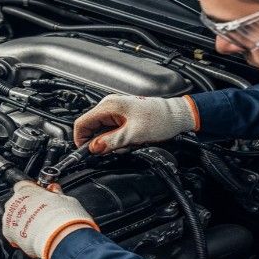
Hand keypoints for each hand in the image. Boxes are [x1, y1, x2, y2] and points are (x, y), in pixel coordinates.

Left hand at [3, 181, 96, 258]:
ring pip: (14, 217)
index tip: (41, 197)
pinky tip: (32, 238)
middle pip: (18, 201)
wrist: (57, 237)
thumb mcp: (64, 199)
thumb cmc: (62, 217)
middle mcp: (14, 201)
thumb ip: (56, 193)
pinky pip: (12, 232)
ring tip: (39, 228)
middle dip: (28, 207)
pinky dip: (19, 235)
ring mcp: (10, 218)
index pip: (24, 185)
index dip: (33, 191)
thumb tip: (56, 190)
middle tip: (42, 214)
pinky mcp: (8, 233)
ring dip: (23, 221)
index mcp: (26, 189)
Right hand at [74, 95, 199, 153]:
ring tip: (125, 143)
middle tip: (112, 149)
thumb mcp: (133, 135)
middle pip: (90, 127)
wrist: (177, 115)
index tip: (87, 152)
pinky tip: (128, 140)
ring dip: (109, 141)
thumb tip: (94, 148)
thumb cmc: (161, 120)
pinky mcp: (122, 115)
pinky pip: (111, 129)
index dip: (81, 140)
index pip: (82, 123)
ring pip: (101, 130)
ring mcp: (116, 110)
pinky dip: (116, 138)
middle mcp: (109, 105)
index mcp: (109, 106)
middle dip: (98, 142)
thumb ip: (110, 142)